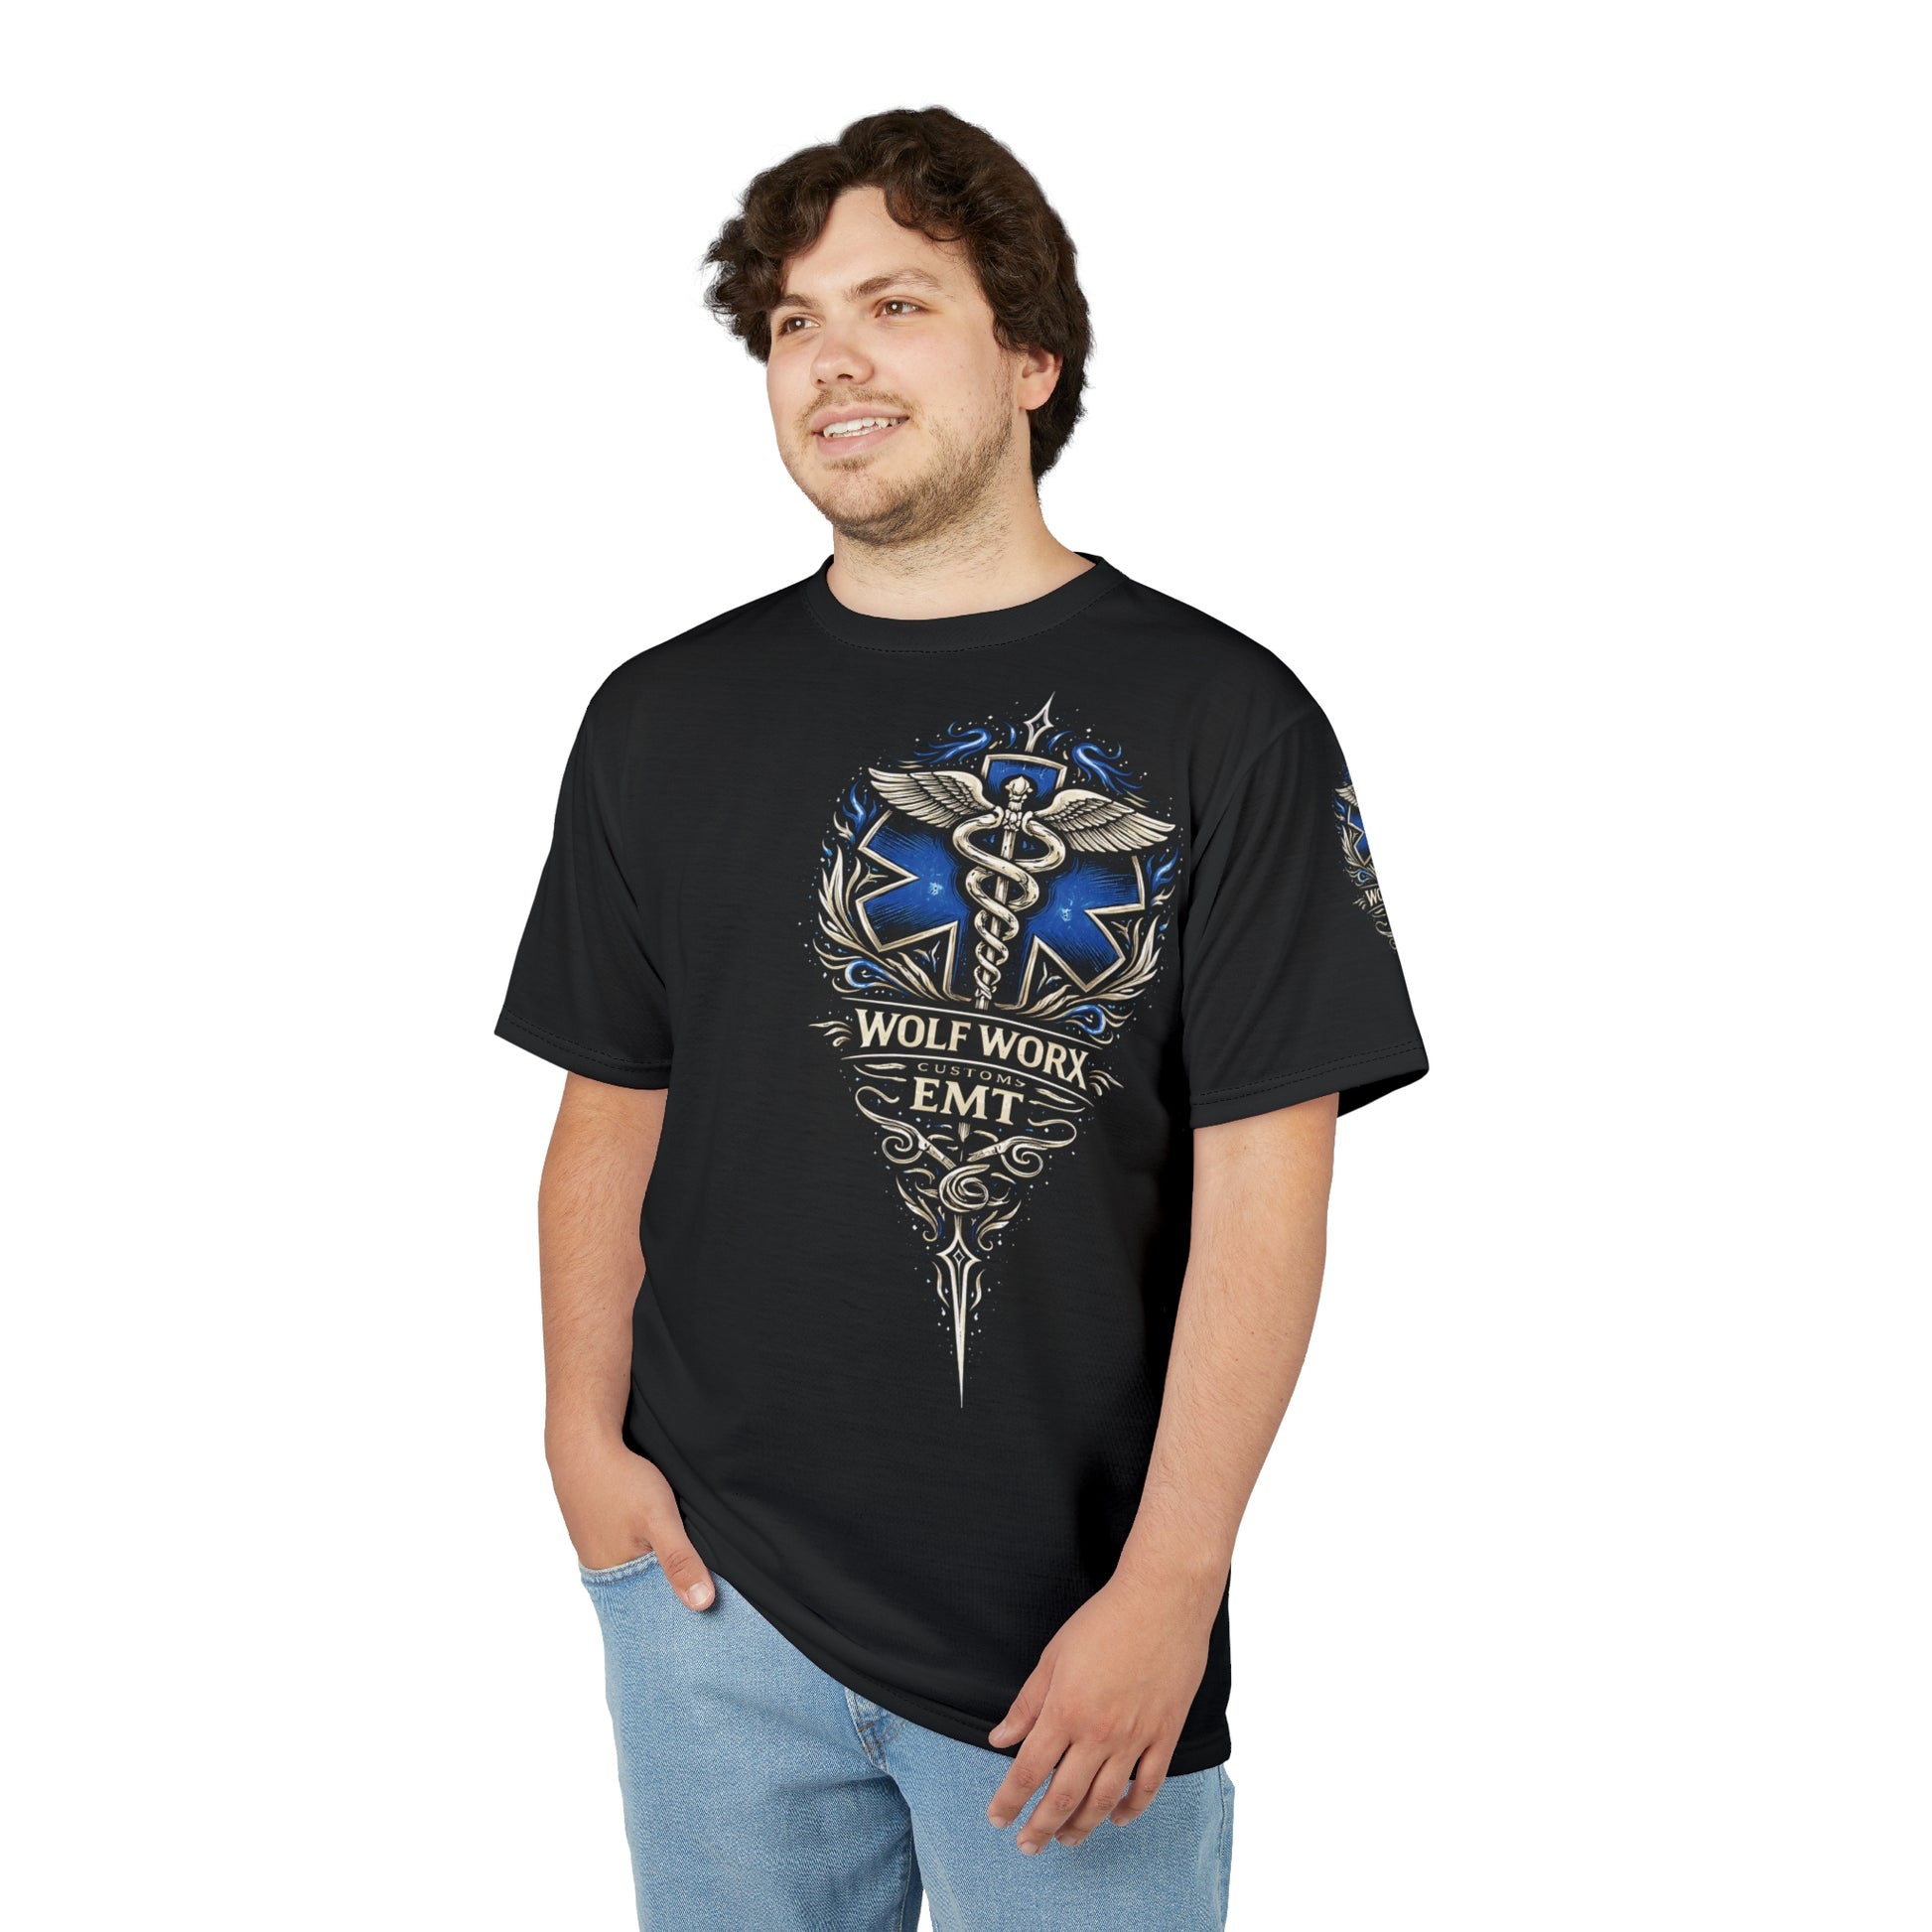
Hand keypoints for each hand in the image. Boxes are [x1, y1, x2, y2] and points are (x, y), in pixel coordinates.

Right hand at [547, 1431, 715, 1610]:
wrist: (582, 1442)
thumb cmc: (619, 1480)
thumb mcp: (659, 1520)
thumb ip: (679, 1560)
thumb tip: (702, 1603)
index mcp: (613, 1579)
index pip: (651, 1609)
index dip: (677, 1607)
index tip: (706, 1607)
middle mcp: (601, 1568)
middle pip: (645, 1587)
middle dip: (670, 1585)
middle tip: (702, 1579)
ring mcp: (597, 1546)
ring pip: (637, 1565)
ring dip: (657, 1562)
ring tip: (683, 1557)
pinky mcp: (599, 1527)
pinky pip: (627, 1546)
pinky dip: (644, 1545)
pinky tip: (655, 1534)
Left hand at [985, 1565, 1217, 1851]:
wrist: (1162, 1600)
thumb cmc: (1105, 1620)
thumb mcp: (1053, 1656)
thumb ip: (1027, 1704)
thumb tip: (1000, 1739)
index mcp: (1065, 1711)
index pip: (1028, 1771)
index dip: (1009, 1801)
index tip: (998, 1819)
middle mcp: (1098, 1733)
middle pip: (1064, 1797)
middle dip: (1041, 1827)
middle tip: (1027, 1845)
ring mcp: (1135, 1738)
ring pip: (1104, 1800)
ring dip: (1081, 1826)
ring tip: (1065, 1840)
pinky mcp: (1165, 1734)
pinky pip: (1148, 1785)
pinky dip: (1131, 1808)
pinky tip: (1116, 1817)